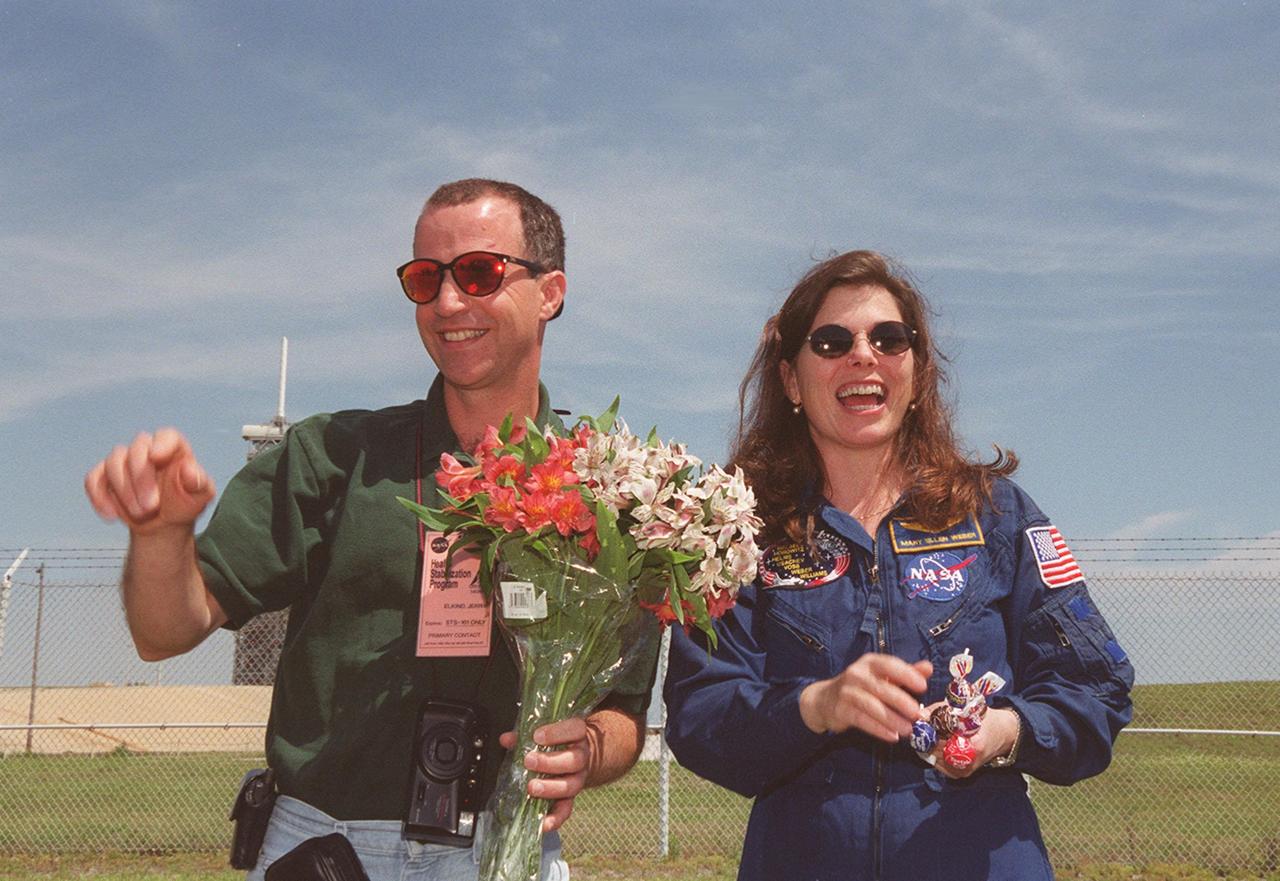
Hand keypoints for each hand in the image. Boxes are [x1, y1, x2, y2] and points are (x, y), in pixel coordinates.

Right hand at [85, 429, 214, 534]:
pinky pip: (93, 479)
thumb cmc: (184, 503)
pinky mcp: (104, 477)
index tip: (156, 457)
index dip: (161, 443)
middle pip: (136, 449)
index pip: (166, 436)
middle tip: (151, 507)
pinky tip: (111, 515)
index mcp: (173, 448)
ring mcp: (123, 462)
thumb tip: (189, 470)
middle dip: (141, 478)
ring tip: (140, 513)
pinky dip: (100, 497)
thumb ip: (199, 482)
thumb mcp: (200, 496)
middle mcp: (147, 450)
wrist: (164, 524)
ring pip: (114, 463)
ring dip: (124, 491)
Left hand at [498, 716, 599, 833]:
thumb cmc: (557, 742)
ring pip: (570, 785)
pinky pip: (566, 809)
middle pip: (573, 760)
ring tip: (532, 787)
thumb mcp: (545, 734)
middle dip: (550, 762)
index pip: (575, 729)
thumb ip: (525, 736)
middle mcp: (580, 757)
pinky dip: (555, 818)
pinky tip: (542, 822)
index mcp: (576, 736)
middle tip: (529, 761)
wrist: (576, 755)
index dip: (557, 733)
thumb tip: (506, 739)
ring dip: (550, 788)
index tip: (537, 736)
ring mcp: (577, 778)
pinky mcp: (571, 797)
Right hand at [800, 654, 932, 741]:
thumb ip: (906, 673)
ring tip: (908, 730)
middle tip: (918, 714)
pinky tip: (892, 736)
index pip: (890, 665)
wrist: (825, 699)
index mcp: (870, 663)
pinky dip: (879, 729)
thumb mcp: (882, 676)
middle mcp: (857, 674)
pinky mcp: (841, 710)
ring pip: (872, 706)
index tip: (923, 686)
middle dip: (902, 702)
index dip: (907, 674)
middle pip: (882, 688)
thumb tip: (928, 668)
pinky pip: (862, 720)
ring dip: (892, 719)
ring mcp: (847, 692)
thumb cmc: (862, 686)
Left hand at [923, 704, 1019, 778]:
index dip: (928, 730)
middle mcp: (970, 761)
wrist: (1002, 735)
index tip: (921, 721)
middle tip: (919, 727)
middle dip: (925, 737)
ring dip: (926, 746)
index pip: (941, 740)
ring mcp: (965, 770)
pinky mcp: (960, 774)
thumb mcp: (964, 708)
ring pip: (934, 759)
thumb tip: (919, 715)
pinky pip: (938, 765)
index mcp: (974, 744)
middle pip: (935, 750)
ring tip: (926, 734)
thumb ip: (940, 710)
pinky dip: (932, 754)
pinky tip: (932, 743)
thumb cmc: (984, 719)